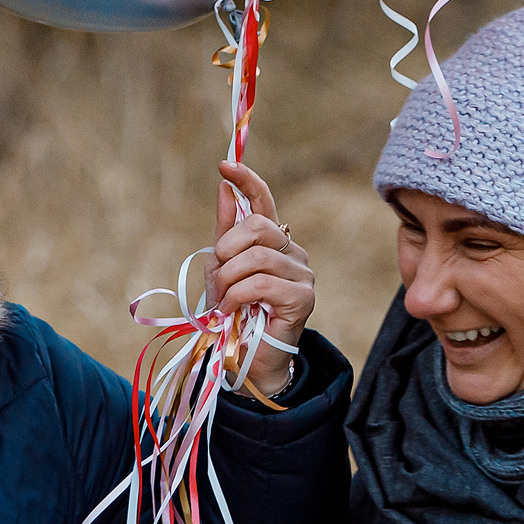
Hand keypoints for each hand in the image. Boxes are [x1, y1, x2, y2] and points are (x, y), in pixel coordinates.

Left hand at [206, 161, 314, 399]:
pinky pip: (261, 283)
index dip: (247, 180)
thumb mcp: (221, 269)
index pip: (264, 202)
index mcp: (272, 243)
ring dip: (228, 280)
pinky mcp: (303, 298)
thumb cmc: (233, 314)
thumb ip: (225, 231)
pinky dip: (237, 296)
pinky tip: (232, 311)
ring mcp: (302, 274)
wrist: (245, 359)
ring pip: (256, 257)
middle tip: (220, 274)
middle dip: (227, 249)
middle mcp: (293, 253)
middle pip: (257, 226)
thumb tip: (223, 187)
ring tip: (225, 301)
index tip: (224, 165)